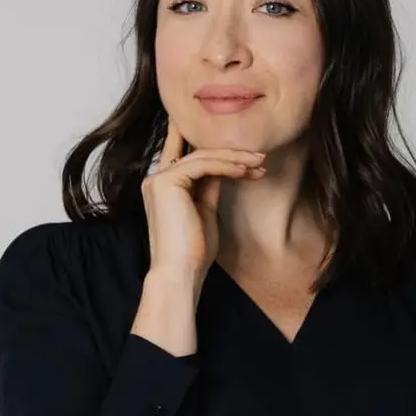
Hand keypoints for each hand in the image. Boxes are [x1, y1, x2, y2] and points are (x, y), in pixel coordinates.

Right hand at [140, 118, 265, 276]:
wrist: (181, 272)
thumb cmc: (194, 251)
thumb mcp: (206, 211)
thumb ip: (209, 187)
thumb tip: (223, 168)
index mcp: (163, 187)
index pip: (183, 154)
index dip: (207, 143)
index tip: (235, 146)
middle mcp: (156, 179)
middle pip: (198, 154)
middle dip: (231, 153)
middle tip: (259, 158)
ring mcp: (159, 179)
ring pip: (202, 156)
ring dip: (235, 158)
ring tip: (259, 164)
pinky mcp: (167, 181)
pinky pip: (203, 165)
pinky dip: (227, 166)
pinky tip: (245, 171)